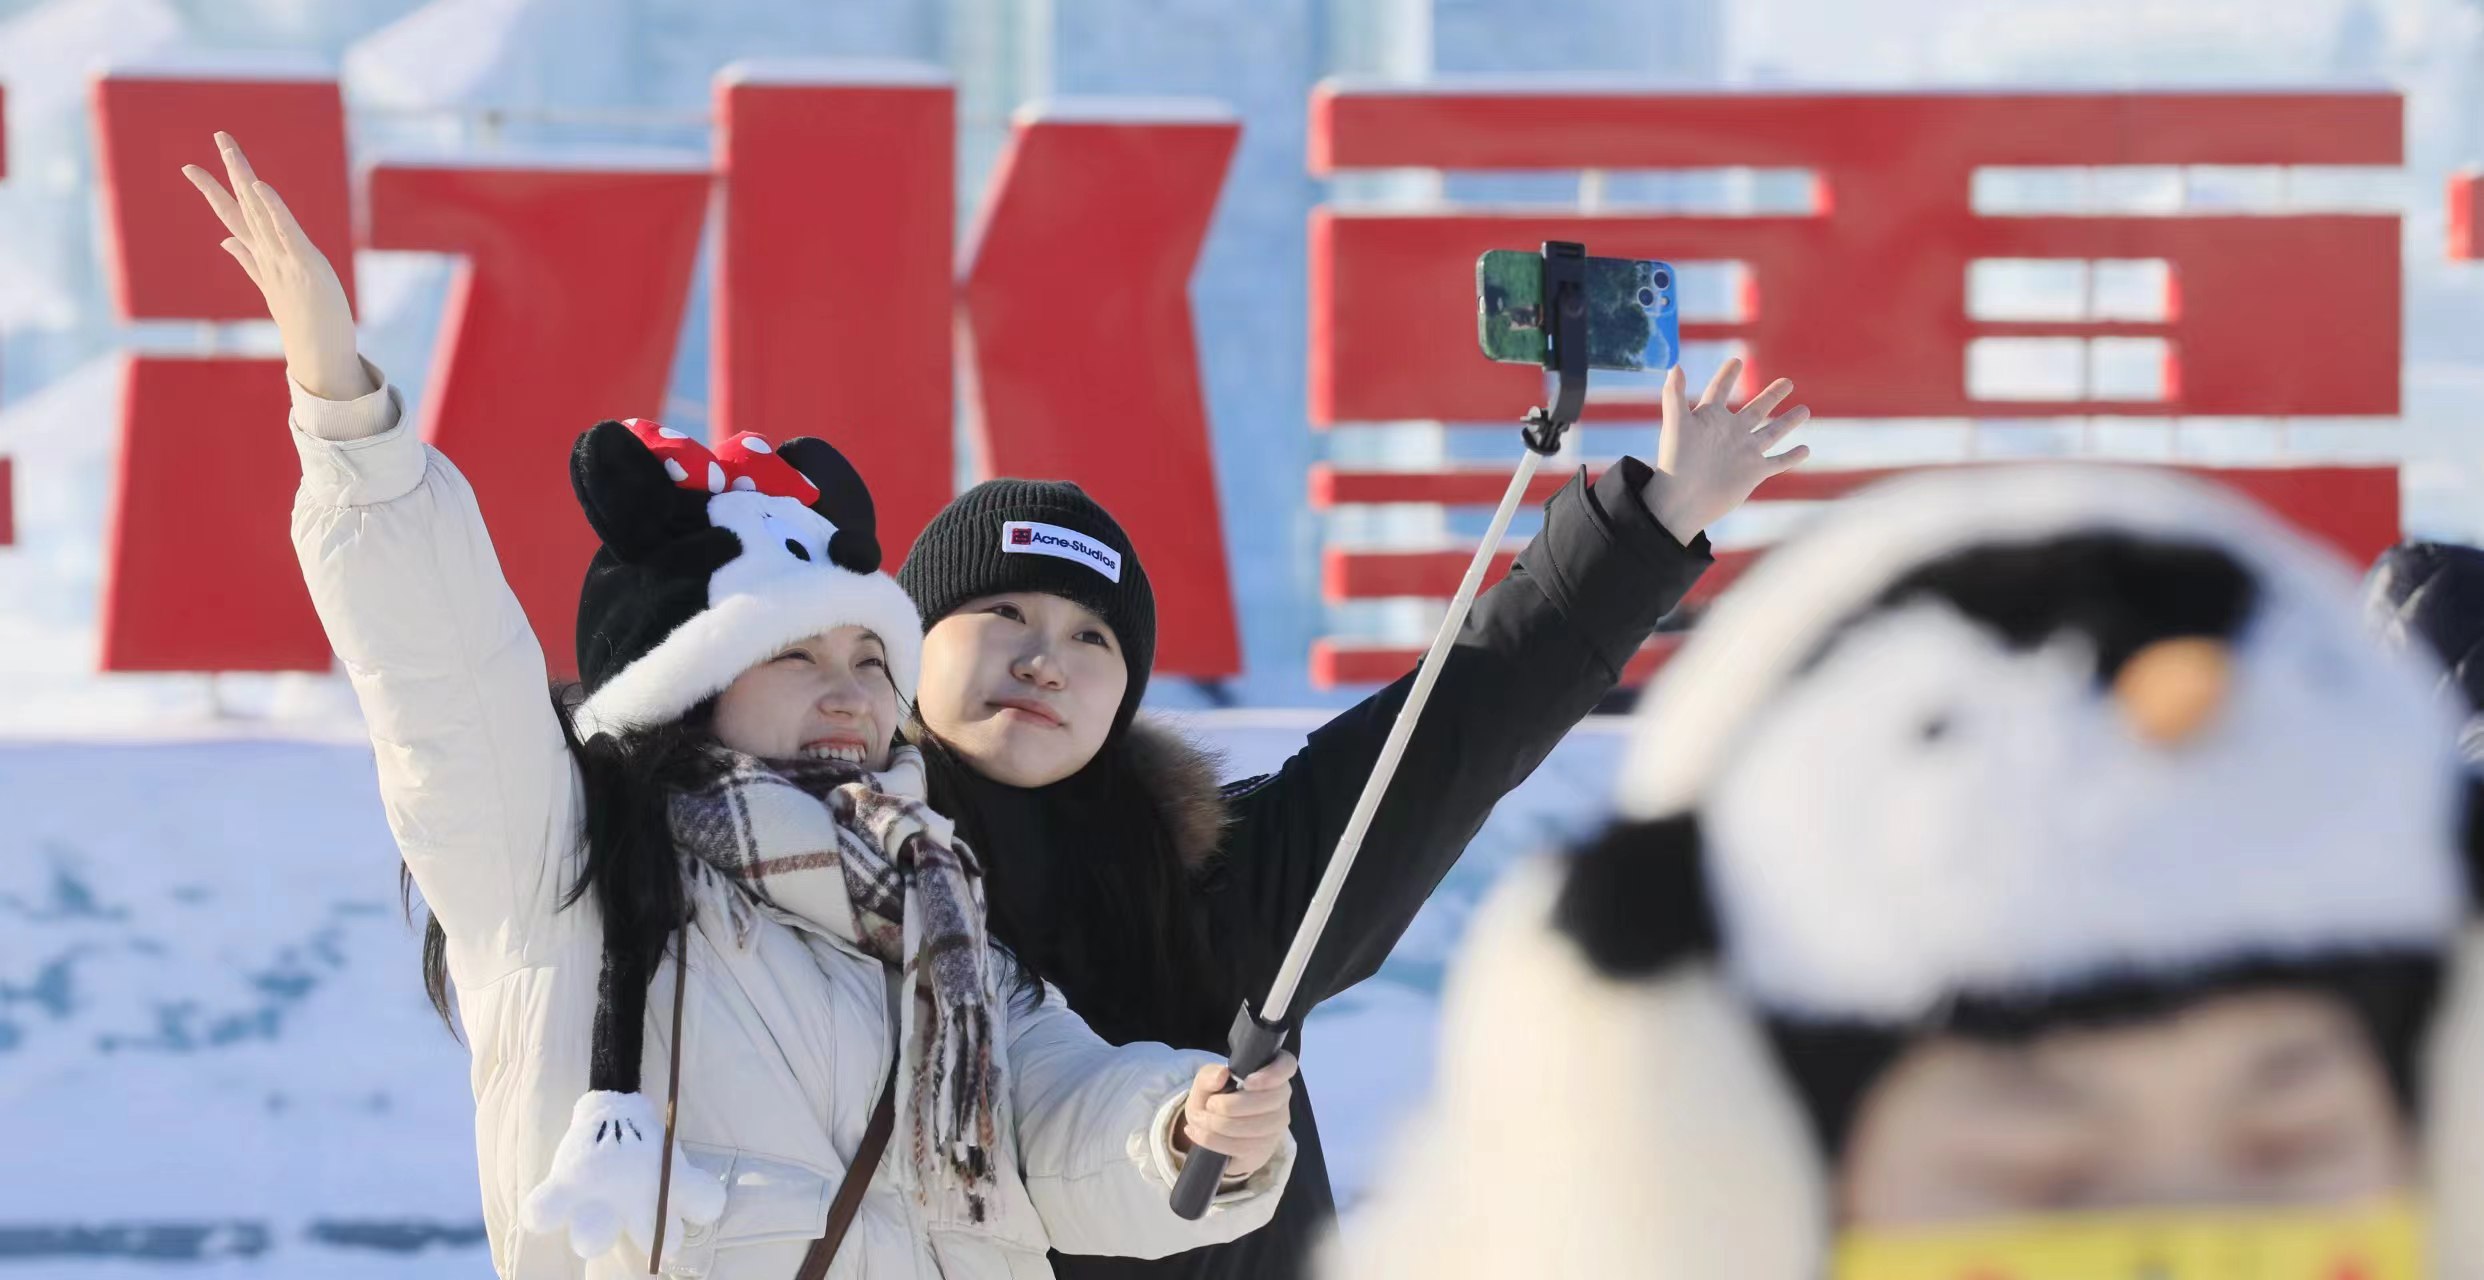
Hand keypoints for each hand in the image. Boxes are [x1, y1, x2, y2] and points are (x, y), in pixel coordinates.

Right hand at [181, 132, 371, 401]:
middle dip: (230, 170)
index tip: (189, 165)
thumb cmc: (303, 319)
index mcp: (261, 255)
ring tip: (232, 151)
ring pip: (259, 213)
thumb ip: (249, 260)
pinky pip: (285, 232)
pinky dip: (273, 209)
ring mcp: (282, 259)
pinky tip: (261, 186)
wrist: (319, 353)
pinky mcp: (304, 265)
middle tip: (220, 136)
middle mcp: (267, 253)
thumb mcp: (272, 285)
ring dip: (246, 180)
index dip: (213, 190)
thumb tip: (226, 241)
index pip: (232, 215)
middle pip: (243, 205)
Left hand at [1174, 1051, 1297, 1180]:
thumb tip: (1222, 1074)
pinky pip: (1244, 1147)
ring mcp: (1276, 1127)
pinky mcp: (1264, 1151)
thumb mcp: (1205, 1083)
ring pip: (1257, 1126)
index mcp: (1271, 1073)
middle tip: (1209, 1104)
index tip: (1247, 1082)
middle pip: (1271, 1100)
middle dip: (1233, 1104)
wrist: (1207, 1131)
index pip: (1286, 1066)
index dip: (1272, 1074)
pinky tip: (1200, 1134)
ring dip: (1221, 1124)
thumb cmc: (1213, 1098)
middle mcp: (1280, 1099)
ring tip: (1200, 1120)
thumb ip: (1209, 1075)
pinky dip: (1216, 1140)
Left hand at [1640, 357, 1810, 542]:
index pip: (1720, 389)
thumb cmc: (1675, 462)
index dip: (1727, 375)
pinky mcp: (1754, 472)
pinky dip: (1792, 456)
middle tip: (1787, 382)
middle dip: (1772, 395)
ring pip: (1773, 432)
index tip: (1736, 361)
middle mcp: (1730, 432)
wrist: (1682, 501)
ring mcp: (1744, 452)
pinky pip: (1778, 462)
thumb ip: (1674, 395)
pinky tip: (1805, 449)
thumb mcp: (1676, 424)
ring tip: (1805, 410)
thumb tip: (1675, 366)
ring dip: (1788, 421)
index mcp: (1710, 417)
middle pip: (1756, 408)